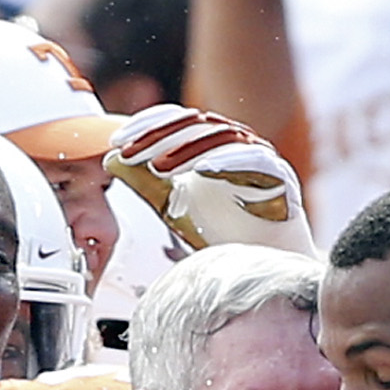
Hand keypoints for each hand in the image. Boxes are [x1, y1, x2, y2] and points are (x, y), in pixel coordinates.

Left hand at [105, 104, 316, 255]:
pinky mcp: (281, 177)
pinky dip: (229, 161)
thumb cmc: (225, 236)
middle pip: (196, 123)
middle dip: (159, 136)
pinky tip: (204, 169)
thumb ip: (145, 182)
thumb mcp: (173, 208)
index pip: (177, 121)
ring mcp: (260, 158)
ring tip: (159, 168)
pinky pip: (255, 160)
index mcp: (211, 145)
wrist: (266, 268)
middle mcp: (237, 145)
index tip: (117, 141)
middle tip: (130, 152)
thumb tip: (109, 159)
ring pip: (223, 137)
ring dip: (187, 149)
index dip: (146, 125)